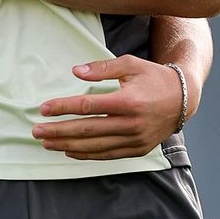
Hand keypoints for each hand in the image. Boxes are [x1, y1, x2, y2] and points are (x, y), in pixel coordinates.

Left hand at [32, 55, 184, 159]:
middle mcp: (131, 124)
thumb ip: (102, 68)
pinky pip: (108, 155)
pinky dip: (87, 154)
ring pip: (95, 146)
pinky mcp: (137, 150)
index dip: (64, 107)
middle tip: (37, 130)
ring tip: (47, 143)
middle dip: (59, 131)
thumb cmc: (153, 77)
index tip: (44, 108)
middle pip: (88, 130)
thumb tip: (76, 72)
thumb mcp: (130, 64)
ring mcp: (135, 140)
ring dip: (68, 145)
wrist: (183, 99)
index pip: (88, 106)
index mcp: (128, 101)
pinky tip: (70, 151)